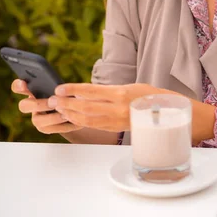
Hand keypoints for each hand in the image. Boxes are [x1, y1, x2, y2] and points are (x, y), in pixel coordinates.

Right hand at [12, 79, 82, 134]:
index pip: (17, 87)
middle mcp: (30, 104)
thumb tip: (61, 89)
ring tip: (66, 114)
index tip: (23, 84)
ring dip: (52, 117)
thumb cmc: (66, 94)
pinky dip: (63, 126)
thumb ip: (57, 86)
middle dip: (38, 104)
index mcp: (32, 90)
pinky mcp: (44, 128)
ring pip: (37, 120)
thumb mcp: (63, 87)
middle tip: (53, 102)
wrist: (75, 109)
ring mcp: (36, 117)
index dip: (18, 86)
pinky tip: (74, 122)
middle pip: (23, 106)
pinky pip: (50, 129)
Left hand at [45, 82, 161, 133]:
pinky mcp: (116, 129)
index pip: (91, 91)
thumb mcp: (128, 87)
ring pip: (88, 119)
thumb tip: (84, 92)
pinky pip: (95, 126)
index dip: (73, 90)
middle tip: (53, 100)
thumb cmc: (147, 96)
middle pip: (86, 107)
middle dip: (66, 104)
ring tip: (59, 109)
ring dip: (71, 114)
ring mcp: (117, 121)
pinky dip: (81, 121)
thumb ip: (107, 91)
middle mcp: (118, 109)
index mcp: (121, 94)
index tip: (59, 89)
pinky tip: (72, 117)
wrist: (164, 113)